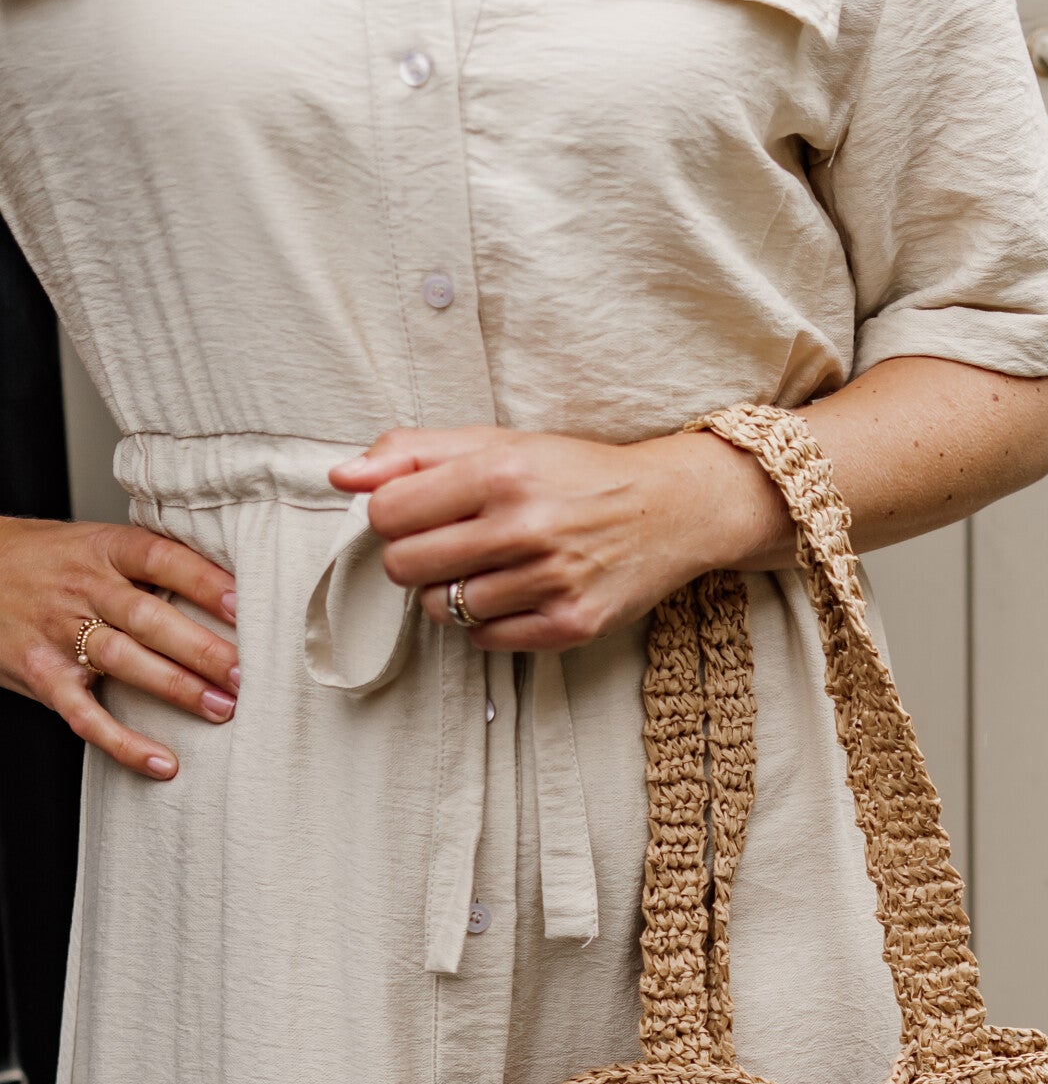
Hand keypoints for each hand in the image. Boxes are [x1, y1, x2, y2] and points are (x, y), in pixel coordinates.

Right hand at [0, 516, 237, 778]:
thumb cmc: (50, 562)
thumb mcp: (95, 544)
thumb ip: (150, 565)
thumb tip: (234, 586)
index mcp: (103, 549)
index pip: (158, 558)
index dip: (202, 581)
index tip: (243, 606)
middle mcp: (82, 588)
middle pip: (146, 617)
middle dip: (200, 647)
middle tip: (245, 673)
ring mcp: (59, 634)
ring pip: (122, 661)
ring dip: (176, 687)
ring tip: (222, 709)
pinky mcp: (43, 677)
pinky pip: (86, 717)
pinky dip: (124, 744)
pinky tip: (163, 764)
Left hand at [329, 425, 786, 652]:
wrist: (670, 508)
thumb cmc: (576, 474)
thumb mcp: (499, 443)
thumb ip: (414, 452)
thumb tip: (341, 475)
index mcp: (499, 471)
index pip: (388, 513)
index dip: (390, 518)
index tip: (416, 516)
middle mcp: (524, 526)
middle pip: (406, 567)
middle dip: (413, 560)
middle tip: (446, 547)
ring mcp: (549, 581)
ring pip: (443, 609)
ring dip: (451, 593)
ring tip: (486, 570)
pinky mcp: (570, 624)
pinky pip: (487, 640)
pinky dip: (487, 623)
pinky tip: (512, 594)